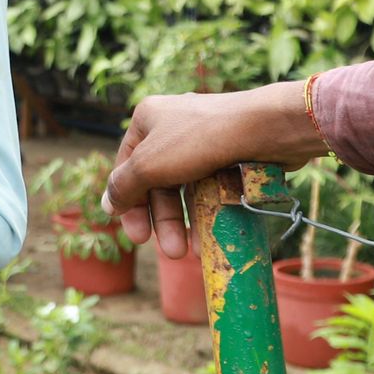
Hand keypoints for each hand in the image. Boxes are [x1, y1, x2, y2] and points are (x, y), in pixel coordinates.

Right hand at [105, 81, 331, 257]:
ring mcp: (205, 140)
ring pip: (188, 189)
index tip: (136, 236)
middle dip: (164, 221)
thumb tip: (108, 205)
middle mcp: (174, 126)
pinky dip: (210, 212)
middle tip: (169, 251)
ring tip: (193, 253)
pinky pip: (213, 187)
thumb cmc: (199, 141)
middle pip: (158, 183)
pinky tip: (211, 236)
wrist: (266, 127)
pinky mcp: (231, 153)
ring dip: (188, 223)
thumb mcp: (148, 165)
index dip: (128, 204)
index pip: (127, 167)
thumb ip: (123, 187)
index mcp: (148, 119)